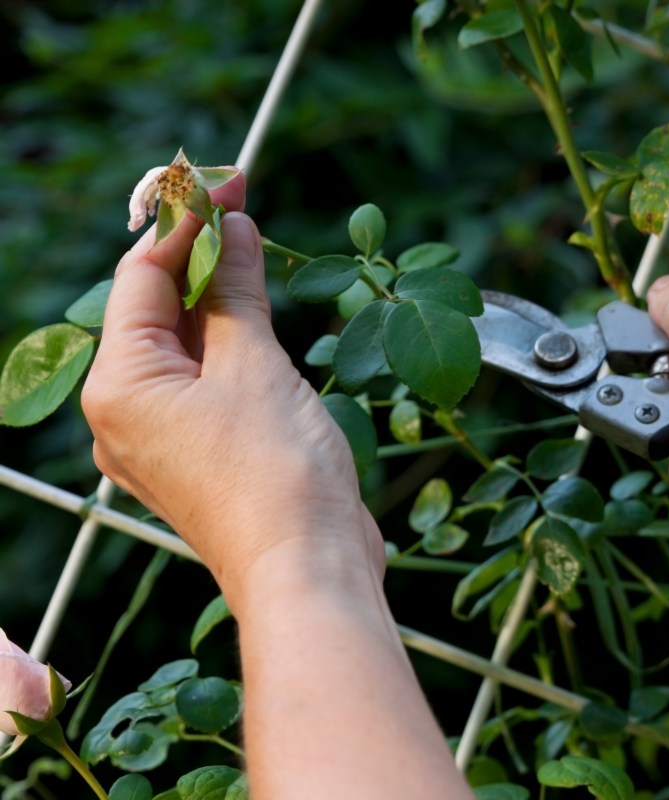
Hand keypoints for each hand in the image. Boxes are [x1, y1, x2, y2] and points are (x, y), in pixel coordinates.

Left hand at [83, 174, 382, 610]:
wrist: (308, 568)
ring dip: (220, 299)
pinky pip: (205, 381)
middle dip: (200, 256)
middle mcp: (125, 413)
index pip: (141, 277)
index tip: (224, 178)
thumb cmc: (276, 473)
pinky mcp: (200, 455)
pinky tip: (262, 318)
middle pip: (156, 309)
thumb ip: (236, 290)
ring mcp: (161, 438)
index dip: (183, 221)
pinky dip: (231, 345)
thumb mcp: (256, 365)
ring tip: (256, 251)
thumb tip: (233, 228)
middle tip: (242, 202)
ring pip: (184, 345)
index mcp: (121, 386)